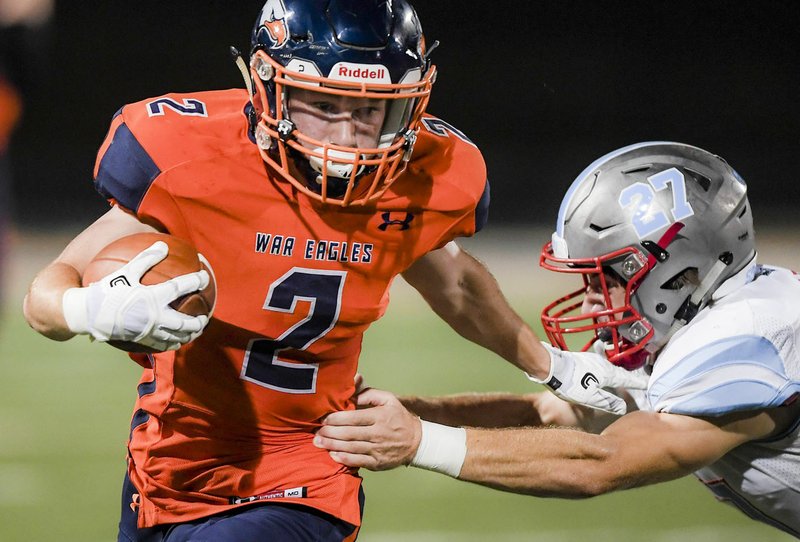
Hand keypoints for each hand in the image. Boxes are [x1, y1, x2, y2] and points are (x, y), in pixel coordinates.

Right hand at [62, 241, 209, 350]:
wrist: (87, 314)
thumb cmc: (106, 290)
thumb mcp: (126, 271)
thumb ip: (146, 259)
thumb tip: (163, 245)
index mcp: (152, 297)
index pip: (180, 288)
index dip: (195, 281)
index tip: (205, 277)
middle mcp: (154, 316)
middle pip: (184, 322)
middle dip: (198, 321)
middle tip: (205, 316)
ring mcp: (149, 331)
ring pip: (176, 337)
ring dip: (189, 335)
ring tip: (195, 332)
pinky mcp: (141, 340)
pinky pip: (162, 346)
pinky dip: (173, 344)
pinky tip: (176, 342)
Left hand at [314, 388, 420, 470]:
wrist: (416, 441)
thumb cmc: (398, 417)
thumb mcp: (388, 400)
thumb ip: (369, 393)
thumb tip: (352, 390)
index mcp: (380, 417)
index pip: (354, 418)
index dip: (336, 418)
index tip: (323, 418)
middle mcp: (378, 434)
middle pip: (349, 434)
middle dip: (330, 433)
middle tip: (316, 432)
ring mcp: (378, 450)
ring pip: (351, 448)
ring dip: (332, 445)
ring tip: (318, 442)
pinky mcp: (377, 463)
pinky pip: (358, 461)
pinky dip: (344, 458)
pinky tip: (332, 455)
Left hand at [527, 342, 647, 414]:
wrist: (549, 366)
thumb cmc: (569, 384)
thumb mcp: (589, 398)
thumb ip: (607, 402)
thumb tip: (623, 408)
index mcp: (607, 374)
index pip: (628, 380)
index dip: (639, 383)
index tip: (649, 385)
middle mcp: (603, 364)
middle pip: (621, 373)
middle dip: (630, 379)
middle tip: (640, 384)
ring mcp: (592, 360)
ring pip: (611, 368)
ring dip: (618, 374)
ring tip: (624, 380)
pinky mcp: (583, 359)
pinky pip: (601, 366)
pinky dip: (607, 371)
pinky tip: (603, 375)